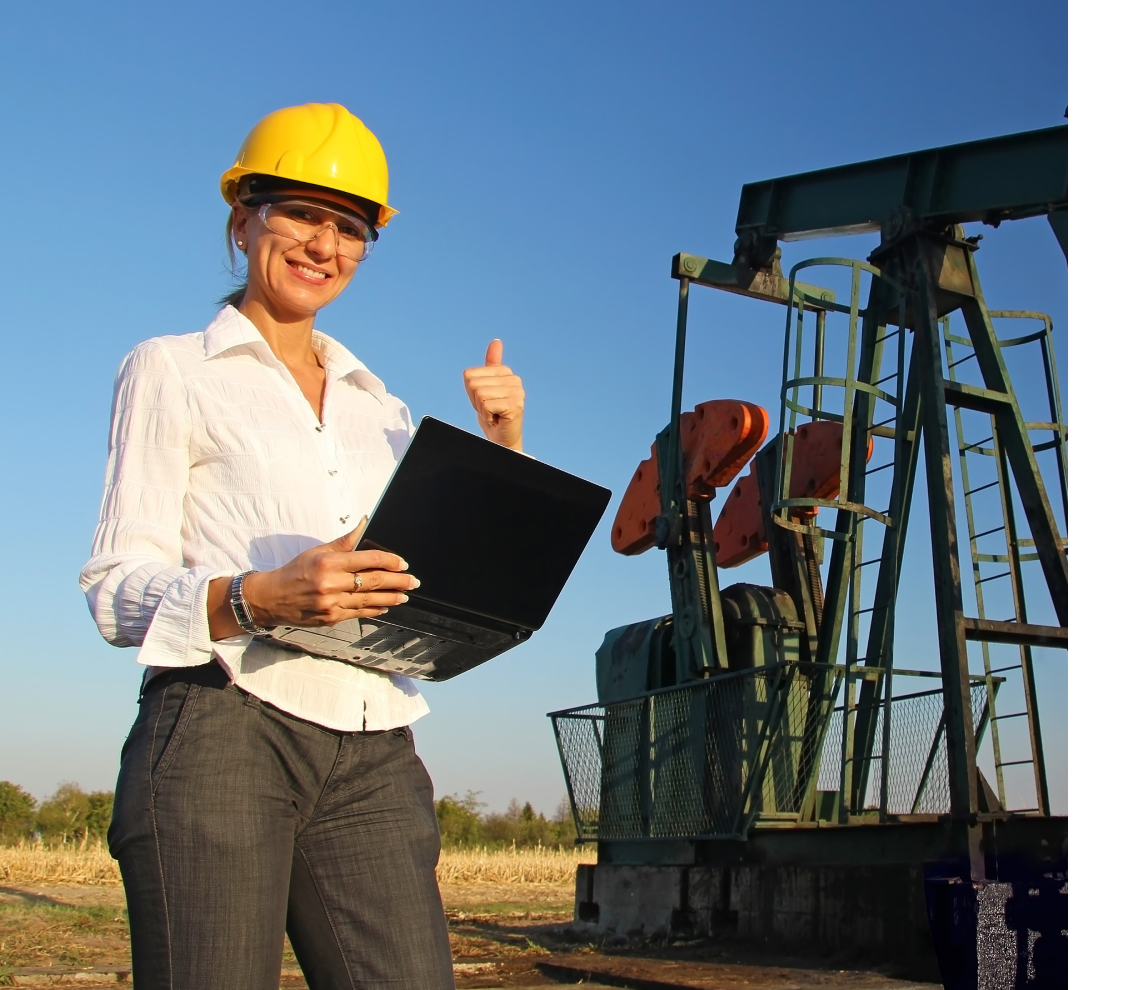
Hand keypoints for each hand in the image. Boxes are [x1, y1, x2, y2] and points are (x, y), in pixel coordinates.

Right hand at [207, 518, 419, 638]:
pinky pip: (359, 614)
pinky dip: (375, 610)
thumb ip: (344, 541)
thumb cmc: (294, 571)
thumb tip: (364, 523)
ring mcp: (331, 603)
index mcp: (328, 563)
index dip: (389, 561)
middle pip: (372, 581)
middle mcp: (331, 584)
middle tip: (413, 581)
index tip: (403, 563)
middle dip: (397, 581)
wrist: (271, 598)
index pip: (367, 560)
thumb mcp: (317, 551)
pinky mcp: (331, 618)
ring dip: (391, 598)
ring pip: (369, 600)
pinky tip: (386, 607)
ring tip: (405, 595)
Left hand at [462, 339, 524, 450]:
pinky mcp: (516, 405)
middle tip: (489, 410)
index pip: (470, 375)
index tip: (484, 402)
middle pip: (474, 384)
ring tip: (494, 414)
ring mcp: (517, 392)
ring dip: (482, 410)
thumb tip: (496, 341)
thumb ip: (490, 365)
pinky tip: (498, 419)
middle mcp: (514, 379)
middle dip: (476, 402)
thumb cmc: (493, 415)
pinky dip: (487, 416)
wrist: (502, 439)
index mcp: (506, 372)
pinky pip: (486, 405)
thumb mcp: (485, 388)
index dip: (471, 393)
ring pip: (479, 394)